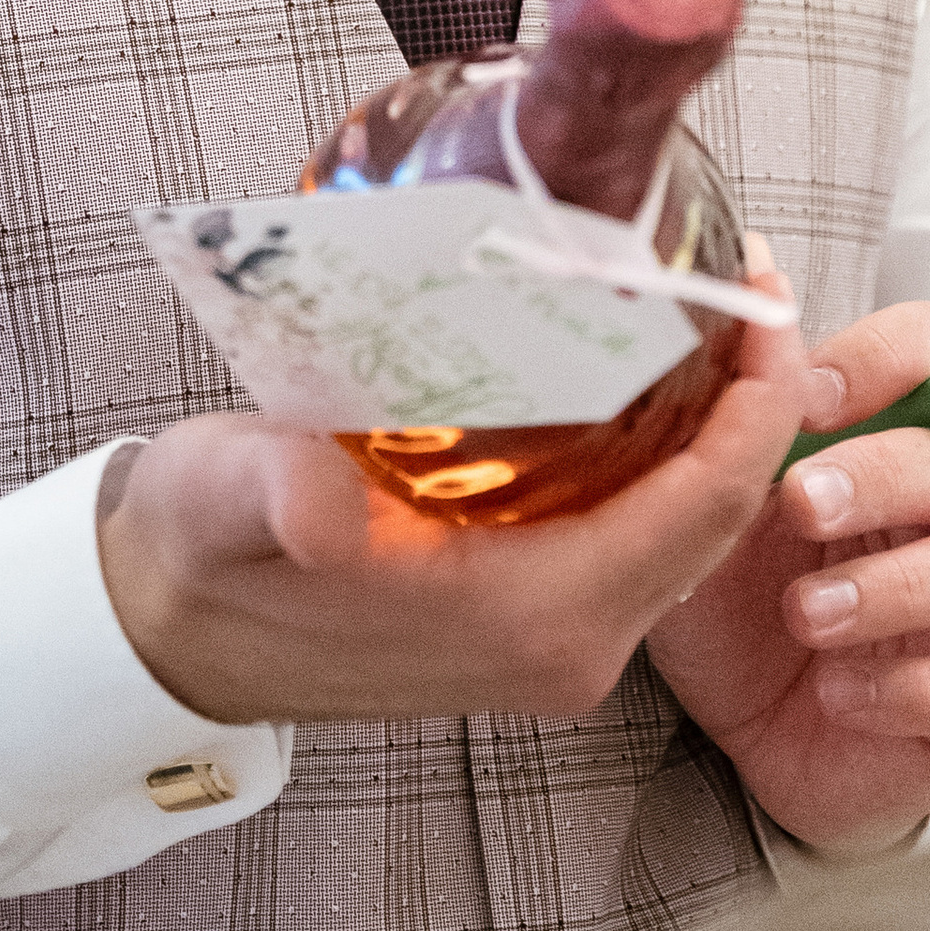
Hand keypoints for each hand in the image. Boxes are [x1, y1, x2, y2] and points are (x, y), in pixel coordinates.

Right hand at [96, 299, 809, 727]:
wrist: (164, 635)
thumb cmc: (202, 559)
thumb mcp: (226, 503)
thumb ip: (279, 497)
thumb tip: (316, 501)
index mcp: (525, 616)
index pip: (703, 506)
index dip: (758, 401)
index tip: (765, 296)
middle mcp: (564, 647)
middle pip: (720, 518)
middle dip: (756, 401)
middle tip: (749, 283)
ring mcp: (555, 645)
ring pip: (690, 532)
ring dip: (718, 430)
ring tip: (712, 313)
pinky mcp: (534, 628)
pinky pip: (647, 543)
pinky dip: (672, 464)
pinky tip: (653, 379)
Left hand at [645, 298, 929, 858]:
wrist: (753, 741)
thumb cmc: (741, 610)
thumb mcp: (707, 519)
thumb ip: (726, 438)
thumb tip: (732, 338)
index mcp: (892, 436)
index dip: (883, 360)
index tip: (802, 395)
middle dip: (877, 475)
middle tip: (800, 503)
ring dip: (889, 587)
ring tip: (804, 614)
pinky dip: (906, 687)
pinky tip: (836, 692)